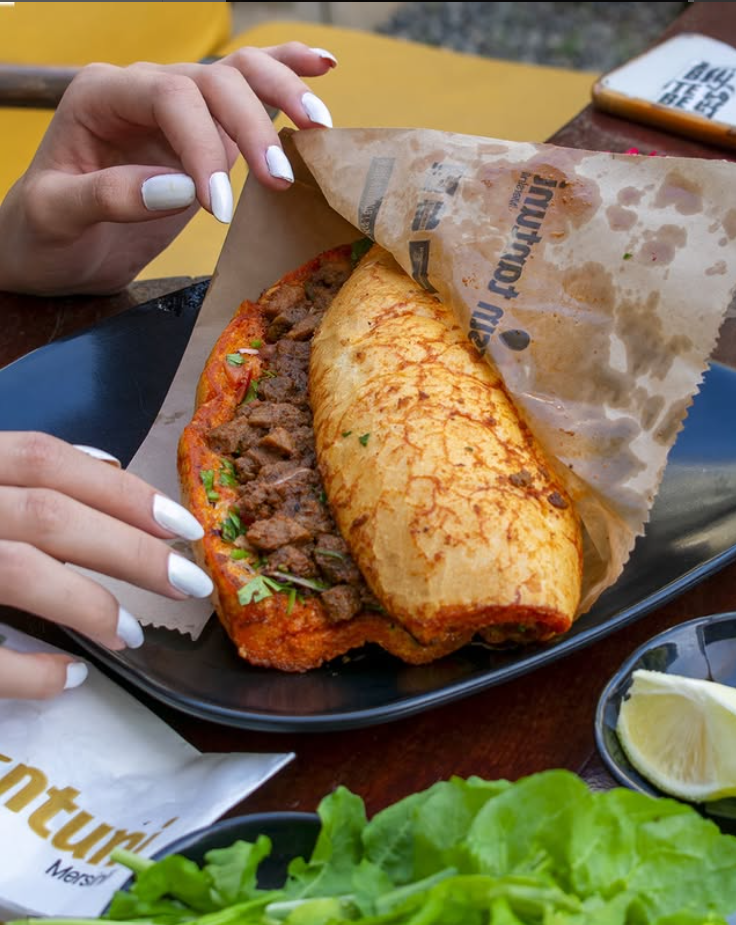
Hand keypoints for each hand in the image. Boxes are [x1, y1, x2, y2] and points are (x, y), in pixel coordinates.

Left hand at [0, 43, 335, 295]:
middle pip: (214, 81)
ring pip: (239, 75)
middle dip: (253, 128)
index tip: (217, 209)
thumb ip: (109, 196)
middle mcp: (142, 90)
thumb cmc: (43, 234)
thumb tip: (182, 188)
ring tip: (319, 125)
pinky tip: (321, 67)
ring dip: (283, 93)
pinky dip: (284, 75)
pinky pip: (246, 92)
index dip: (202, 145)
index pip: (168, 96)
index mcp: (101, 96)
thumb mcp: (56, 217)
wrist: (52, 250)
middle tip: (280, 182)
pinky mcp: (203, 135)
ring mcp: (177, 110)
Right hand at [0, 432, 212, 698]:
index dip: (124, 492)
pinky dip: (31, 672)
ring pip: (19, 569)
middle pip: (50, 515)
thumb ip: (21, 471)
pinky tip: (71, 678)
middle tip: (192, 584)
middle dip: (131, 550)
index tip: (186, 527)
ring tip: (134, 634)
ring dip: (89, 604)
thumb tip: (105, 464)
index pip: (49, 462)